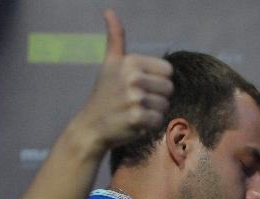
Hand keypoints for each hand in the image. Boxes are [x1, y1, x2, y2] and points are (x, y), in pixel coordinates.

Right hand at [75, 10, 173, 150]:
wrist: (91, 126)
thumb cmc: (105, 94)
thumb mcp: (110, 63)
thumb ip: (115, 38)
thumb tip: (109, 11)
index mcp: (130, 61)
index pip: (168, 71)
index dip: (158, 81)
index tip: (141, 86)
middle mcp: (132, 77)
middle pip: (169, 89)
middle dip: (157, 98)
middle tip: (137, 101)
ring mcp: (134, 98)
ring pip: (165, 106)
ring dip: (153, 112)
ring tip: (134, 111)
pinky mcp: (136, 118)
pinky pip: (159, 121)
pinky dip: (149, 125)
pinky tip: (134, 123)